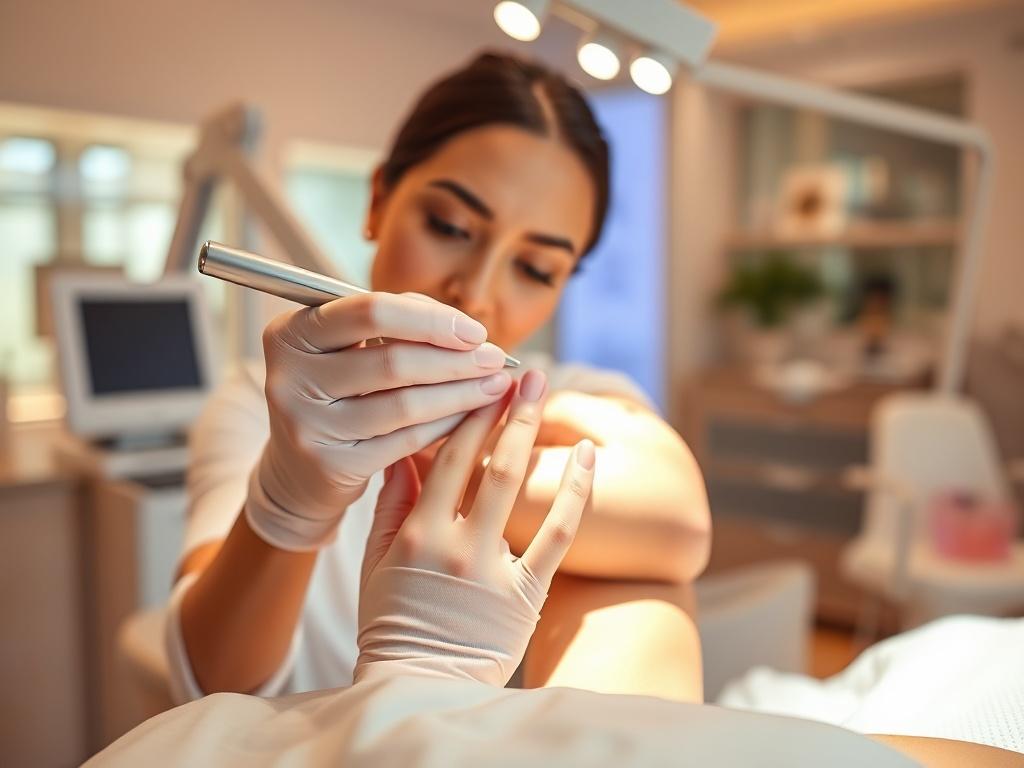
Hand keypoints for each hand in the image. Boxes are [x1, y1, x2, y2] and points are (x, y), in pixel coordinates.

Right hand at [246, 292, 514, 550]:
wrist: (300, 467)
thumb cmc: (340, 390)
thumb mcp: (350, 348)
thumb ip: (399, 325)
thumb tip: (470, 333)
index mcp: (291, 332)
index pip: (370, 312)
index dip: (431, 319)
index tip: (475, 331)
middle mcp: (290, 376)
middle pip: (392, 360)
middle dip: (455, 358)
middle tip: (496, 359)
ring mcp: (307, 424)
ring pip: (404, 403)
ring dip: (460, 392)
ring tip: (494, 384)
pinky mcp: (331, 464)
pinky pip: (406, 439)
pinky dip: (446, 424)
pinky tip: (473, 415)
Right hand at [355, 370, 595, 686]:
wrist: (422, 683)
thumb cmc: (393, 622)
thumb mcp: (376, 564)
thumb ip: (390, 505)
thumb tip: (403, 449)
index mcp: (416, 533)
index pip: (445, 459)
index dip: (466, 414)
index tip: (480, 381)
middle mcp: (456, 543)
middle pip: (486, 461)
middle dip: (505, 409)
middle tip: (524, 370)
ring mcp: (494, 567)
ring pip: (517, 485)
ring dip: (531, 431)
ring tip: (546, 390)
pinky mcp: (527, 592)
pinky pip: (559, 534)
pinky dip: (574, 492)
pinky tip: (585, 456)